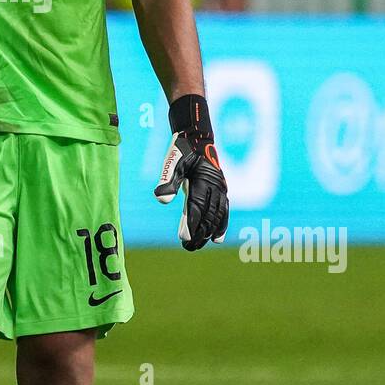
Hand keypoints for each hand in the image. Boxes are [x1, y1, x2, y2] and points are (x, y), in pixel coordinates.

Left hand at [153, 94, 229, 250]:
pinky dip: (221, 225)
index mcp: (202, 179)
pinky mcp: (222, 190)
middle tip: (188, 247)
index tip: (184, 239)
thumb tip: (161, 200)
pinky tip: (216, 239)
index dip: (191, 225)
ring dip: (208, 232)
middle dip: (199, 233)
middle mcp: (215, 185)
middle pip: (208, 215)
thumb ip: (167, 180)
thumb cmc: (181, 150)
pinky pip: (224, 210)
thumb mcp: (171, 162)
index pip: (197, 208)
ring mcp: (221, 188)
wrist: (197, 137)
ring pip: (217, 216)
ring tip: (198, 245)